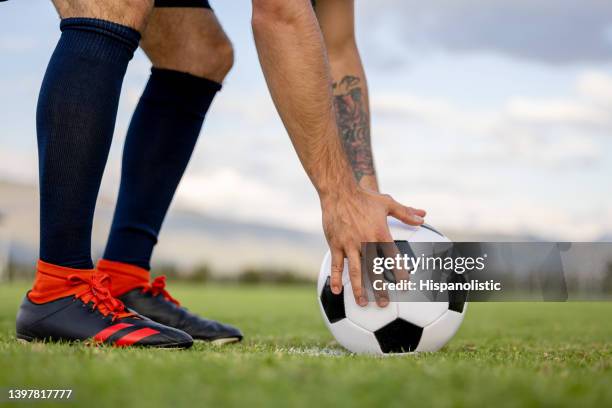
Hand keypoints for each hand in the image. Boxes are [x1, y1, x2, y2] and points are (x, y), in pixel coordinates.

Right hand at [321, 187, 425, 306]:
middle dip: (379, 289)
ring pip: (355, 271)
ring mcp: (349, 245)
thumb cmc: (364, 197)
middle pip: (373, 270)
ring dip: (359, 289)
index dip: (399, 273)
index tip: (405, 287)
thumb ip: (406, 213)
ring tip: (362, 304)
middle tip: (384, 304)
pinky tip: (336, 291)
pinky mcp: (336, 244)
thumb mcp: (387, 203)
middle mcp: (365, 242)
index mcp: (380, 234)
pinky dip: (335, 278)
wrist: (339, 192)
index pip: (392, 257)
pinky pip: (336, 264)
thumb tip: (423, 217)